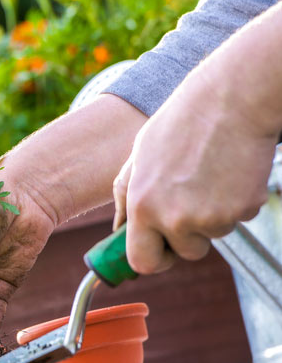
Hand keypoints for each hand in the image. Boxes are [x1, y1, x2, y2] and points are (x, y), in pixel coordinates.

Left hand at [113, 88, 274, 273]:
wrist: (230, 101)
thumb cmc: (180, 125)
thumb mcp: (138, 158)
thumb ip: (125, 198)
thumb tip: (118, 231)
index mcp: (142, 206)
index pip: (142, 261)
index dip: (153, 259)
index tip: (160, 251)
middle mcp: (174, 218)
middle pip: (184, 254)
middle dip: (187, 239)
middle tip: (191, 203)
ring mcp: (212, 217)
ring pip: (212, 235)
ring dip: (212, 215)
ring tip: (208, 176)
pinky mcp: (243, 209)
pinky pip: (237, 219)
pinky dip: (235, 202)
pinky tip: (228, 172)